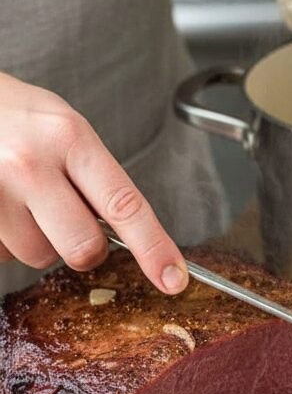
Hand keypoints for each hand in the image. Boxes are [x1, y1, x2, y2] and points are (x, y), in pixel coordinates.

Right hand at [0, 74, 187, 292]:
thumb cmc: (11, 115)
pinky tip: (0, 203)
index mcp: (68, 137)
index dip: (153, 248)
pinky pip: (4, 254)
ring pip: (38, 256)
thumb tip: (128, 233)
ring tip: (18, 195)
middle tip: (65, 215)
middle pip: (84, 248)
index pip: (124, 204)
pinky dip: (6, 237)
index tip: (173, 278)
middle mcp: (30, 164)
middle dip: (83, 246)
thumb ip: (94, 175)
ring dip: (36, 238)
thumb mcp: (61, 126)